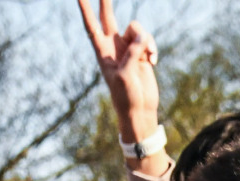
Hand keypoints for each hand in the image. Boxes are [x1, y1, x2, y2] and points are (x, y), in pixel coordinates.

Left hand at [75, 0, 162, 157]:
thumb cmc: (127, 96)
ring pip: (136, 29)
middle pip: (108, 17)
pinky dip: (152, 49)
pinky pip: (148, 40)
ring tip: (149, 57)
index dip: (86, 11)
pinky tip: (153, 62)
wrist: (140, 110)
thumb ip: (132, 52)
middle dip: (105, 1)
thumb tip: (144, 37)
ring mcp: (128, 48)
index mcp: (103, 52)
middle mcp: (114, 46)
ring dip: (145, 40)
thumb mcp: (125, 74)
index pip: (92, 27)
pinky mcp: (142, 53)